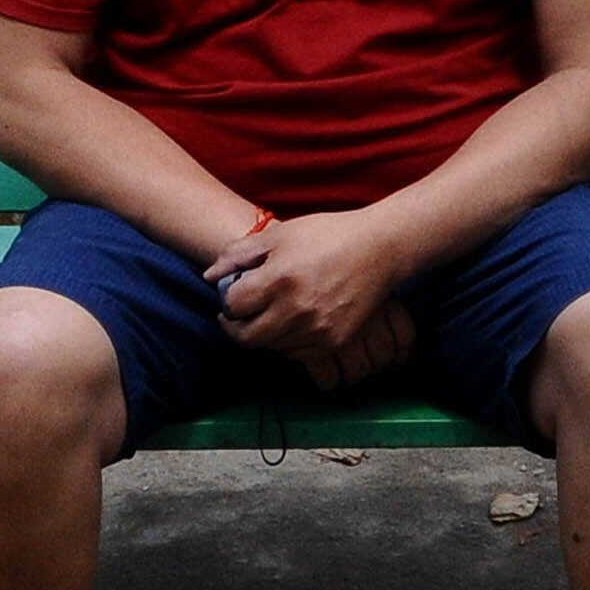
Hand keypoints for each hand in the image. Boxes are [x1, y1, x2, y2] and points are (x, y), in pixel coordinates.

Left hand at [207, 210, 415, 389]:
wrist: (379, 249)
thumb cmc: (327, 235)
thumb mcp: (280, 235)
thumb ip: (239, 255)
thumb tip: (210, 277)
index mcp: (279, 279)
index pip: (233, 307)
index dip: (227, 302)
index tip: (231, 297)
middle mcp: (296, 309)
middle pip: (247, 337)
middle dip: (237, 327)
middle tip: (239, 316)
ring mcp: (316, 329)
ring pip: (271, 347)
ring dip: (263, 334)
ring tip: (270, 314)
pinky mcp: (334, 341)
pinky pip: (297, 355)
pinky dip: (288, 343)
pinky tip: (293, 323)